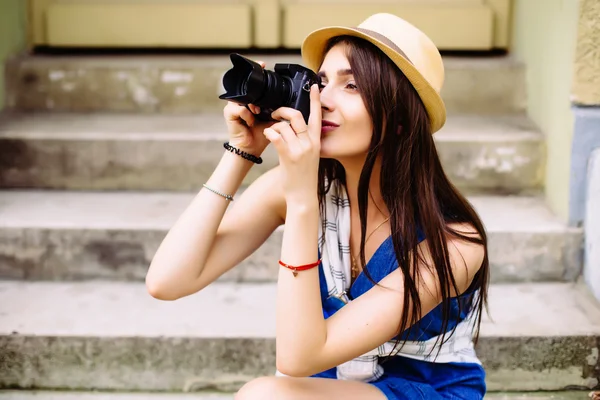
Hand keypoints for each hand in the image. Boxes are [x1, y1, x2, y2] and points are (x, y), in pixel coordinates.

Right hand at [223, 61, 272, 155]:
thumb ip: (279, 108)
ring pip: (243, 97)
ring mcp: (234, 106)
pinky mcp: (229, 113)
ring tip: (257, 113)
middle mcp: (242, 100)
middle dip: (253, 87)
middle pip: (246, 87)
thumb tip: (293, 99)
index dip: (256, 71)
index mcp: (253, 100)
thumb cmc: (262, 134)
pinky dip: (247, 115)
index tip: (263, 63)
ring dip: (252, 105)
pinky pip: (239, 108)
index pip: (253, 83)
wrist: (252, 148)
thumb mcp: (274, 118)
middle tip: (261, 99)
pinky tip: (250, 122)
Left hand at [263, 84, 321, 204]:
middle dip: (283, 111)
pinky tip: (267, 136)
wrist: (303, 195)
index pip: (317, 116)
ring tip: (270, 131)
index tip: (314, 86)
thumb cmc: (304, 177)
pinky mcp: (288, 156)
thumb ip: (305, 142)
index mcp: (316, 142)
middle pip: (297, 115)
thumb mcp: (310, 156)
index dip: (316, 100)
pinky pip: (276, 136)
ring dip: (273, 126)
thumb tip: (294, 130)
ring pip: (283, 126)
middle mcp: (309, 143)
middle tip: (275, 114)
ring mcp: (300, 149)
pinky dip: (269, 133)